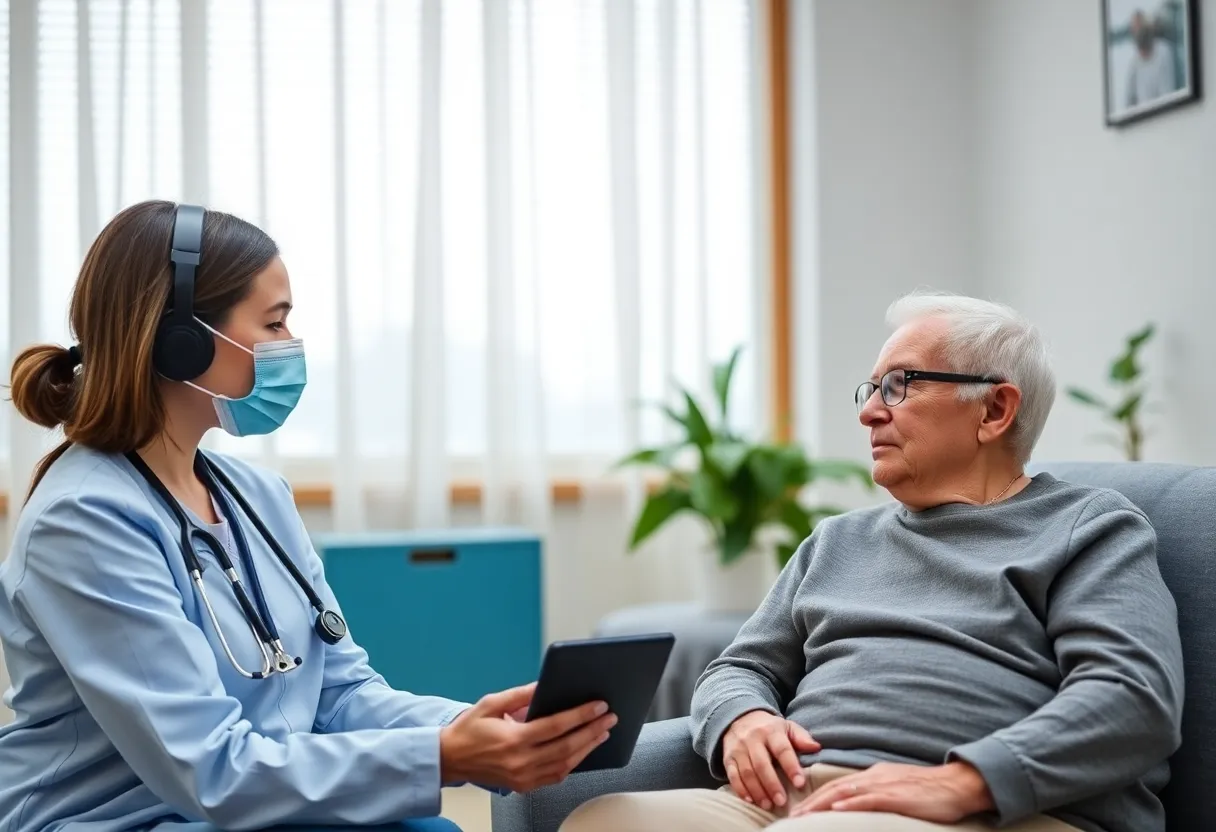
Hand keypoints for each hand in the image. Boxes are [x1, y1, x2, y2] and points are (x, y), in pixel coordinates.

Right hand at [439, 682, 617, 791]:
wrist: (449, 759)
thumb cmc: (469, 729)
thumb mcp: (491, 703)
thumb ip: (520, 694)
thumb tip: (546, 684)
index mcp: (513, 739)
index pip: (556, 726)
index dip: (581, 715)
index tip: (599, 706)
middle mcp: (520, 761)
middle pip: (567, 747)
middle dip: (592, 731)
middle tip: (609, 718)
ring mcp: (523, 777)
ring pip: (565, 765)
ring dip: (587, 748)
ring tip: (602, 732)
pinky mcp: (523, 786)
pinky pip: (555, 776)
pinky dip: (572, 763)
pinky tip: (582, 750)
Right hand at [721, 710, 820, 809]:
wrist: (738, 718)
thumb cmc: (769, 728)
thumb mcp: (786, 726)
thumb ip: (801, 737)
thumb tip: (816, 748)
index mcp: (771, 731)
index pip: (782, 750)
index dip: (791, 767)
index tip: (800, 783)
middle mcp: (752, 739)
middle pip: (762, 764)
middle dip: (772, 784)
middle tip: (782, 801)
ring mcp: (738, 749)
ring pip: (747, 772)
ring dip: (757, 791)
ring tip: (768, 805)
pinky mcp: (728, 758)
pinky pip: (732, 775)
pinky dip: (740, 789)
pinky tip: (750, 800)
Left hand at [789, 761, 993, 821]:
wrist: (957, 784)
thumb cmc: (930, 791)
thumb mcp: (898, 789)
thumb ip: (879, 795)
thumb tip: (860, 807)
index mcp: (874, 776)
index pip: (838, 787)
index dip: (816, 798)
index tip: (800, 810)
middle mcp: (874, 778)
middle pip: (835, 789)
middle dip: (811, 803)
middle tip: (791, 817)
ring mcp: (885, 786)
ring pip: (846, 793)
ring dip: (821, 805)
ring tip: (803, 816)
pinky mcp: (897, 796)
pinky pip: (869, 799)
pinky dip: (850, 804)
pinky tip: (836, 809)